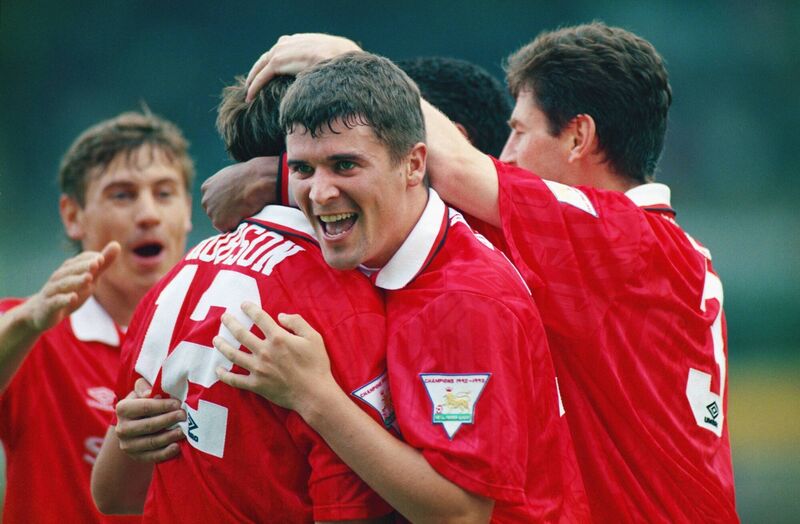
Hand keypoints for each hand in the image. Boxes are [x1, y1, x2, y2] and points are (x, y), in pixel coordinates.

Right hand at [20, 242, 119, 332]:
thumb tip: (117, 245)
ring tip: (89, 278)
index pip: (80, 260)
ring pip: (64, 284)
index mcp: (69, 269)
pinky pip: (55, 302)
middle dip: (84, 266)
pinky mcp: (48, 306)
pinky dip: (64, 299)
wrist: (42, 313)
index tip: (102, 258)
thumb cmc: (69, 292)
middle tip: (97, 264)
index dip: (90, 258)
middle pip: (71, 270)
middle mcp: (59, 277)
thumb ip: (102, 265)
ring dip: (76, 281)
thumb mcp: (89, 278)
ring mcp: (52, 291)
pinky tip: (73, 298)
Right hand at [115, 378, 185, 461]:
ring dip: (169, 437)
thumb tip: (150, 393)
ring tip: (183, 431)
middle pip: (148, 425)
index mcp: (122, 409)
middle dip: (168, 420)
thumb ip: (145, 387)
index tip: (178, 404)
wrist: (136, 423)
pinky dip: (165, 453)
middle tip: (184, 416)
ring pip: (151, 442)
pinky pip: (152, 457)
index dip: (163, 405)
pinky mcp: (135, 456)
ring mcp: (127, 444)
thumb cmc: (143, 401)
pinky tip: (177, 447)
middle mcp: (121, 428)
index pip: (144, 407)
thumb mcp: (142, 390)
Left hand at [201, 156, 279, 231]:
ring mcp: (211, 212)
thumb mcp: (232, 175)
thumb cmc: (250, 176)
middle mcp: (206, 200)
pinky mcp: (219, 223)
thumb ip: (226, 185)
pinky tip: (246, 217)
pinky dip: (238, 226)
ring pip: (222, 222)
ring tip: (246, 213)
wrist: (255, 182)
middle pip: (215, 213)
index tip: (236, 203)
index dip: (226, 203)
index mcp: (207, 187)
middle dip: (226, 213)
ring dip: (232, 220)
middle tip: (242, 210)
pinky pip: (230, 229)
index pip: (213, 201)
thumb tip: (233, 189)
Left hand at [213, 301, 337, 414]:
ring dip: (222, 345)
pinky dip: (224, 375)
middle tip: (224, 317)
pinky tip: (218, 369)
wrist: (314, 394)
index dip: (250, 309)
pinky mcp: (256, 385)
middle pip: (241, 334)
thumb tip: (281, 316)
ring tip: (216, 339)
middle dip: (230, 323)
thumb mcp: (313, 337)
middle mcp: (264, 351)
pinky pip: (235, 380)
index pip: (259, 318)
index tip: (243, 304)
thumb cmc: (316, 365)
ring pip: (233, 354)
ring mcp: (258, 369)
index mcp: (278, 338)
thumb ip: (297, 322)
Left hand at [245, 33, 361, 100]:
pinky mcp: (278, 62)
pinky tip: (250, 97)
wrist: (343, 60)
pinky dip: (254, 87)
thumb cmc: (345, 64)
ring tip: (249, 94)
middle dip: (259, 71)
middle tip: (252, 85)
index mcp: (302, 40)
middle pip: (268, 57)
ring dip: (254, 81)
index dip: (274, 64)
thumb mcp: (334, 61)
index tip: (269, 76)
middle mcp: (289, 42)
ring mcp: (283, 50)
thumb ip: (325, 65)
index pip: (283, 51)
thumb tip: (327, 80)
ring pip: (262, 67)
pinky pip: (262, 76)